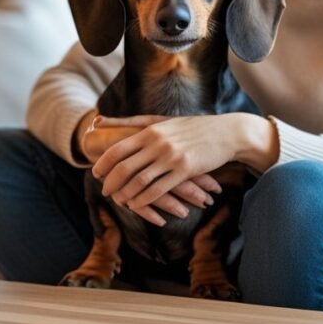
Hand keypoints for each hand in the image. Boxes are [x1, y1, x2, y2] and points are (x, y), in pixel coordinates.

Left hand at [92, 113, 257, 213]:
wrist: (226, 133)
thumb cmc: (192, 127)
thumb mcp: (163, 121)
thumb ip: (133, 122)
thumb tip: (98, 119)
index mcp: (150, 131)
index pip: (118, 149)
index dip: (103, 164)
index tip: (96, 173)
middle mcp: (157, 143)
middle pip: (124, 167)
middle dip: (111, 182)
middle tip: (105, 191)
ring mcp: (171, 157)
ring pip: (139, 181)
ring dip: (126, 194)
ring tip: (119, 200)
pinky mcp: (185, 171)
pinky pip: (158, 189)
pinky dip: (143, 199)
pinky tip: (136, 204)